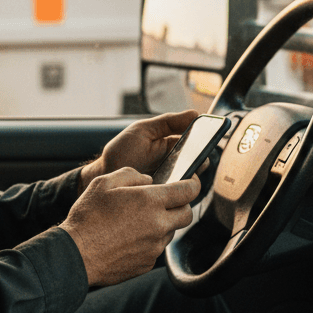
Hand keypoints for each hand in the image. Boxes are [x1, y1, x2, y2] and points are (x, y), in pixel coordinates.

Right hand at [60, 166, 199, 286]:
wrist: (75, 255)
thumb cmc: (87, 216)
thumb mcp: (104, 183)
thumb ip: (132, 175)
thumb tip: (149, 180)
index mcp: (151, 201)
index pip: (188, 191)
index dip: (192, 185)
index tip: (189, 183)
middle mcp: (158, 225)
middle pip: (187, 214)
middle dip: (180, 206)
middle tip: (164, 203)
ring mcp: (154, 246)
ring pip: (170, 232)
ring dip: (162, 225)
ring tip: (136, 222)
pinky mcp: (147, 263)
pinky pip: (156, 248)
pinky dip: (149, 241)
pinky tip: (128, 238)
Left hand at [79, 110, 198, 190]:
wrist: (106, 178)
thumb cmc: (121, 152)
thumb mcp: (143, 130)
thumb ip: (168, 122)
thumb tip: (195, 114)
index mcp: (172, 146)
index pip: (196, 142)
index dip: (205, 139)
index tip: (207, 136)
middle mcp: (176, 165)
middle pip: (199, 163)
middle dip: (200, 159)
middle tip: (196, 157)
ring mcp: (173, 182)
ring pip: (193, 181)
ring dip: (191, 176)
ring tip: (185, 172)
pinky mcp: (167, 197)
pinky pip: (181, 195)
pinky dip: (181, 191)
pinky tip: (175, 186)